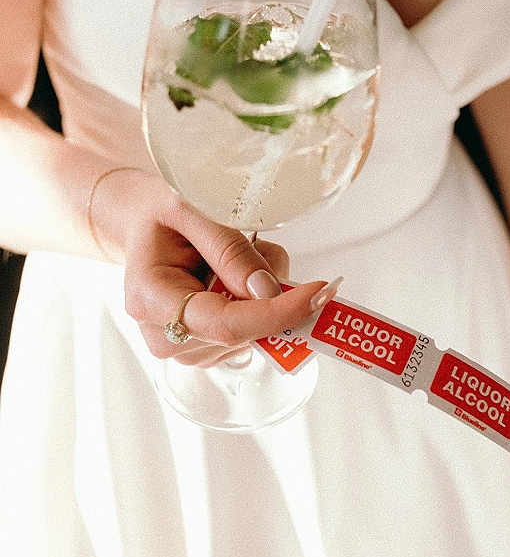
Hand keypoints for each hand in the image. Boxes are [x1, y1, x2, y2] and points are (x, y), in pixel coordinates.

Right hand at [95, 169, 330, 366]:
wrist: (144, 223)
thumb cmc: (161, 211)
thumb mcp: (191, 208)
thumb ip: (229, 249)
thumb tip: (269, 291)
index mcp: (149, 300)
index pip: (225, 324)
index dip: (277, 313)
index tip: (318, 292)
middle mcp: (165, 337)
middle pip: (246, 329)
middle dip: (272, 290)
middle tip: (260, 244)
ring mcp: (187, 349)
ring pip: (256, 331)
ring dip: (264, 291)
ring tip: (235, 253)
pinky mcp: (208, 349)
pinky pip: (253, 331)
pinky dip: (259, 300)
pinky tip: (234, 274)